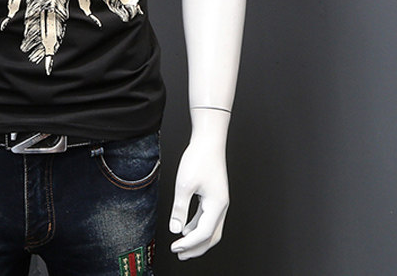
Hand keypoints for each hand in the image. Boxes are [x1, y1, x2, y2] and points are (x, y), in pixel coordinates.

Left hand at [168, 122, 228, 258]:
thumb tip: (175, 228)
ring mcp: (219, 201)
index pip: (203, 233)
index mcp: (216, 205)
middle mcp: (221, 206)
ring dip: (196, 239)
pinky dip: (197, 226)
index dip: (189, 244)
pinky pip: (207, 218)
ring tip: (182, 245)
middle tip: (181, 255)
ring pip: (210, 228)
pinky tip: (186, 227)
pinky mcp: (214, 196)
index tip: (175, 248)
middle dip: (196, 248)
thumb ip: (180, 208)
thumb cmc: (199, 158)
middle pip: (211, 236)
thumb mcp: (185, 184)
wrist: (208, 140)